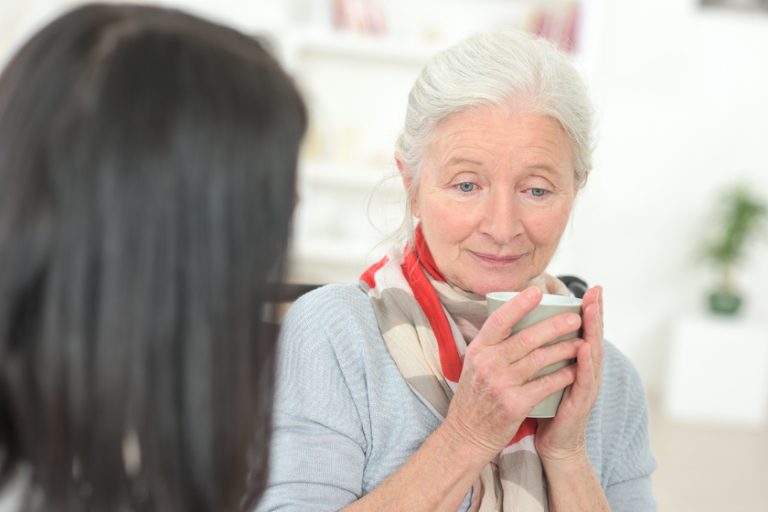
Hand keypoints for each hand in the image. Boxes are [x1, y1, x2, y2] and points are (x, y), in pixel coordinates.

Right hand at [442, 287, 583, 458]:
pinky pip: (546, 384)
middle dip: (555, 326)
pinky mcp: (514, 404)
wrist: (466, 434)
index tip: (537, 291)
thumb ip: (491, 345)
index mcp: (478, 349)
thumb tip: (512, 316)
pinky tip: (575, 370)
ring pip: (541, 359)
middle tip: (575, 318)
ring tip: (581, 342)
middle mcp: (488, 363)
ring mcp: (501, 384)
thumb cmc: (474, 397)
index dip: (520, 304)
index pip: (500, 320)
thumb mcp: (473, 365)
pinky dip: (563, 376)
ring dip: (565, 349)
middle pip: (527, 337)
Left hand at [535, 285, 603, 463]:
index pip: (584, 330)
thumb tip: (526, 326)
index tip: (590, 287)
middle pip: (593, 336)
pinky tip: (585, 347)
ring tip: (592, 309)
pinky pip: (583, 379)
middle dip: (596, 312)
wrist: (554, 443)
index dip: (589, 309)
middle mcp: (586, 371)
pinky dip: (585, 362)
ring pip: (593, 353)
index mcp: (577, 362)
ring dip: (594, 330)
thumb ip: (545, 352)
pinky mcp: (581, 402)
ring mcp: (586, 386)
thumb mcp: (546, 373)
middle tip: (596, 290)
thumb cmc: (547, 405)